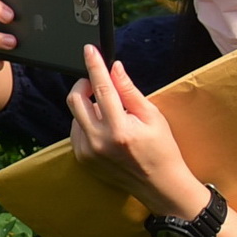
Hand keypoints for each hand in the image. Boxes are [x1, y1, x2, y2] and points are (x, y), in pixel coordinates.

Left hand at [65, 48, 206, 220]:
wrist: (160, 186)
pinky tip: (105, 128)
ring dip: (88, 106)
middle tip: (98, 82)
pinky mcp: (82, 158)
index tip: (89, 50)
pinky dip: (87, 122)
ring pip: (75, 114)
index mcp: (120, 129)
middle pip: (75, 99)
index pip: (101, 89)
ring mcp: (88, 152)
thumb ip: (130, 91)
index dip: (94, 65)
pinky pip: (76, 130)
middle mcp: (99, 141)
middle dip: (84, 84)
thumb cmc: (162, 149)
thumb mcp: (152, 116)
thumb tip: (115, 67)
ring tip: (111, 114)